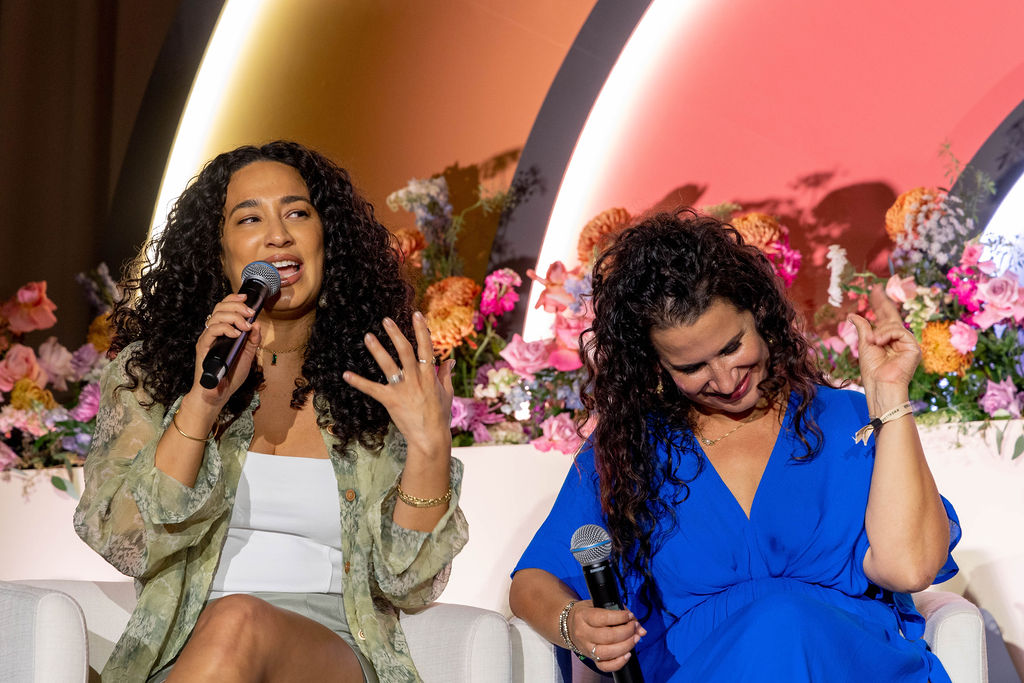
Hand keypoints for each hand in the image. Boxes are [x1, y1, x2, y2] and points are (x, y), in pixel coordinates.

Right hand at [189, 293, 260, 408]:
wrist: (218, 394)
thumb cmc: (230, 376)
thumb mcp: (248, 355)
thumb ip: (253, 341)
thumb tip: (257, 324)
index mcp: (222, 332)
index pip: (224, 308)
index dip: (234, 299)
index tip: (246, 298)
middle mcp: (213, 333)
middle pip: (220, 307)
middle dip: (237, 306)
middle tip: (249, 313)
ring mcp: (207, 339)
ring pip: (216, 316)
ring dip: (233, 317)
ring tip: (245, 326)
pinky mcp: (203, 347)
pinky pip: (211, 331)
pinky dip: (225, 329)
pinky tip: (236, 334)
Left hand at [343, 312, 454, 457]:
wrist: (430, 438)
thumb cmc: (440, 417)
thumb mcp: (447, 393)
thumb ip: (446, 375)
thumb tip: (450, 360)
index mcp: (430, 375)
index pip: (426, 347)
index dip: (421, 330)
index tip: (416, 315)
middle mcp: (416, 378)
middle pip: (405, 350)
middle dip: (396, 333)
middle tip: (386, 320)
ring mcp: (403, 389)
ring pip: (389, 365)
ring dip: (377, 350)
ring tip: (368, 336)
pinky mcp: (390, 401)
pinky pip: (372, 389)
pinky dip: (358, 382)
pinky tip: (346, 374)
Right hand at [569, 601, 644, 672]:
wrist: (568, 624)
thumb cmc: (587, 613)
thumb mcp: (598, 605)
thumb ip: (620, 613)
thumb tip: (640, 628)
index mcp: (583, 616)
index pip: (603, 618)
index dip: (620, 617)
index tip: (629, 616)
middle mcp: (583, 633)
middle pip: (607, 636)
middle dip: (626, 632)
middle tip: (635, 627)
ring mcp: (586, 648)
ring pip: (606, 652)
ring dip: (625, 646)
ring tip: (635, 639)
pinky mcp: (591, 658)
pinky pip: (604, 666)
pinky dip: (618, 663)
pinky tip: (627, 654)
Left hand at [846, 285, 920, 405]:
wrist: (880, 384)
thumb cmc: (872, 370)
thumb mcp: (865, 344)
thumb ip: (863, 328)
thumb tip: (852, 314)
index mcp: (887, 340)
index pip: (885, 318)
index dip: (880, 303)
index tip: (875, 290)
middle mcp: (899, 340)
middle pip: (892, 317)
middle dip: (882, 302)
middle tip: (875, 288)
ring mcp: (907, 343)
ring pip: (893, 326)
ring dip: (879, 333)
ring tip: (872, 342)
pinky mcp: (914, 348)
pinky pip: (899, 332)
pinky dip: (887, 335)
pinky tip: (879, 342)